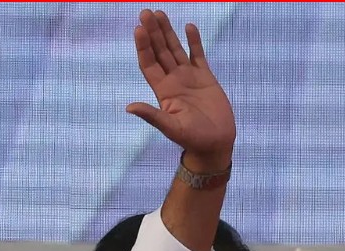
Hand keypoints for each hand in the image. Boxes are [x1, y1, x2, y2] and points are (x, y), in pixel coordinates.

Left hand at [128, 10, 235, 170]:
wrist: (215, 143)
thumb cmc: (192, 139)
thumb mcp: (170, 127)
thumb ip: (151, 115)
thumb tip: (129, 107)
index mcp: (163, 91)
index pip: (148, 63)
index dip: (143, 46)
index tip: (138, 29)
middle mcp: (173, 81)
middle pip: (159, 51)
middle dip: (152, 32)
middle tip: (145, 12)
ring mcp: (189, 77)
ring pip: (175, 49)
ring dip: (167, 32)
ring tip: (159, 13)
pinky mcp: (206, 77)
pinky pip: (197, 55)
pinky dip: (194, 41)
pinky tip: (188, 26)